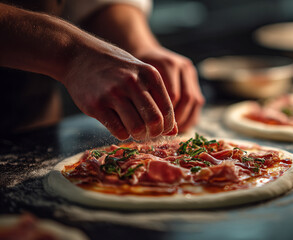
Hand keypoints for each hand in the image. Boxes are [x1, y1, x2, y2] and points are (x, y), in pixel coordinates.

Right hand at [62, 43, 176, 139]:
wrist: (78, 56)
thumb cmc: (116, 69)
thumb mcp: (140, 75)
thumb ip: (158, 100)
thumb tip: (173, 130)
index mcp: (149, 74)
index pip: (167, 109)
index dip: (167, 125)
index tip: (162, 129)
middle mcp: (133, 82)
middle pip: (154, 121)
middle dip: (154, 133)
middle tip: (149, 134)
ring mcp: (113, 94)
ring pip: (137, 128)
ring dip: (139, 135)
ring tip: (135, 131)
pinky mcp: (96, 105)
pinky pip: (118, 130)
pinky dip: (123, 134)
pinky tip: (121, 127)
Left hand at [137, 47, 204, 132]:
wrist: (144, 53)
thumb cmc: (135, 71)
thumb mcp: (136, 81)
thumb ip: (145, 99)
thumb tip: (149, 125)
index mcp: (168, 64)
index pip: (173, 95)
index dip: (166, 114)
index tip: (155, 126)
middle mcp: (182, 66)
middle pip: (187, 98)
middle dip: (177, 117)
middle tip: (165, 130)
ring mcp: (190, 71)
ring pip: (195, 100)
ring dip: (186, 118)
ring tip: (173, 130)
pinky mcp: (194, 78)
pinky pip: (197, 101)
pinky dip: (190, 115)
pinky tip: (180, 125)